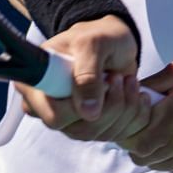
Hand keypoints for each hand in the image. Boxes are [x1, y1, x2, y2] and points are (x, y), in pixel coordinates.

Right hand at [14, 14, 150, 143]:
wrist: (114, 42)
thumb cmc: (97, 37)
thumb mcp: (92, 45)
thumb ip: (87, 75)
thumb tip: (88, 112)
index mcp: (35, 85)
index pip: (53, 115)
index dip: (80, 106)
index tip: (104, 81)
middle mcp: (46, 107)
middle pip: (77, 129)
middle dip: (109, 105)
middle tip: (119, 78)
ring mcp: (68, 121)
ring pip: (98, 133)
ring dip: (124, 107)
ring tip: (128, 80)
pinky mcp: (90, 127)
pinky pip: (115, 135)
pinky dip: (133, 115)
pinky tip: (136, 94)